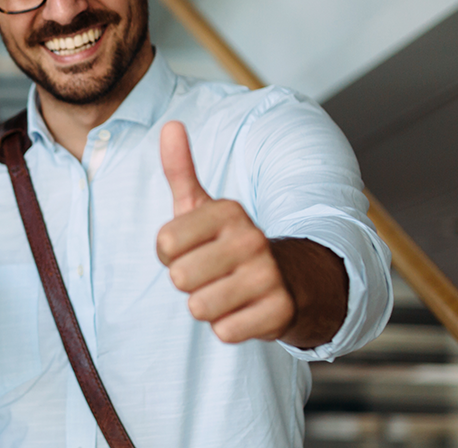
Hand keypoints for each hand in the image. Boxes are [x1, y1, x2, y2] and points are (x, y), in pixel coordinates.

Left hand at [155, 121, 293, 343]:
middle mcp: (251, 239)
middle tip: (212, 274)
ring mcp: (267, 276)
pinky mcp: (278, 312)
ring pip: (198, 307)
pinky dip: (229, 327)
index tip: (193, 248)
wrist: (292, 279)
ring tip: (228, 291)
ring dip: (207, 306)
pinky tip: (245, 310)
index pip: (164, 243)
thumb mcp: (205, 206)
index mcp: (228, 211)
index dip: (170, 254)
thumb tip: (170, 125)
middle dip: (188, 282)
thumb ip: (181, 169)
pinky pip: (224, 332)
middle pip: (178, 278)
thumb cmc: (232, 243)